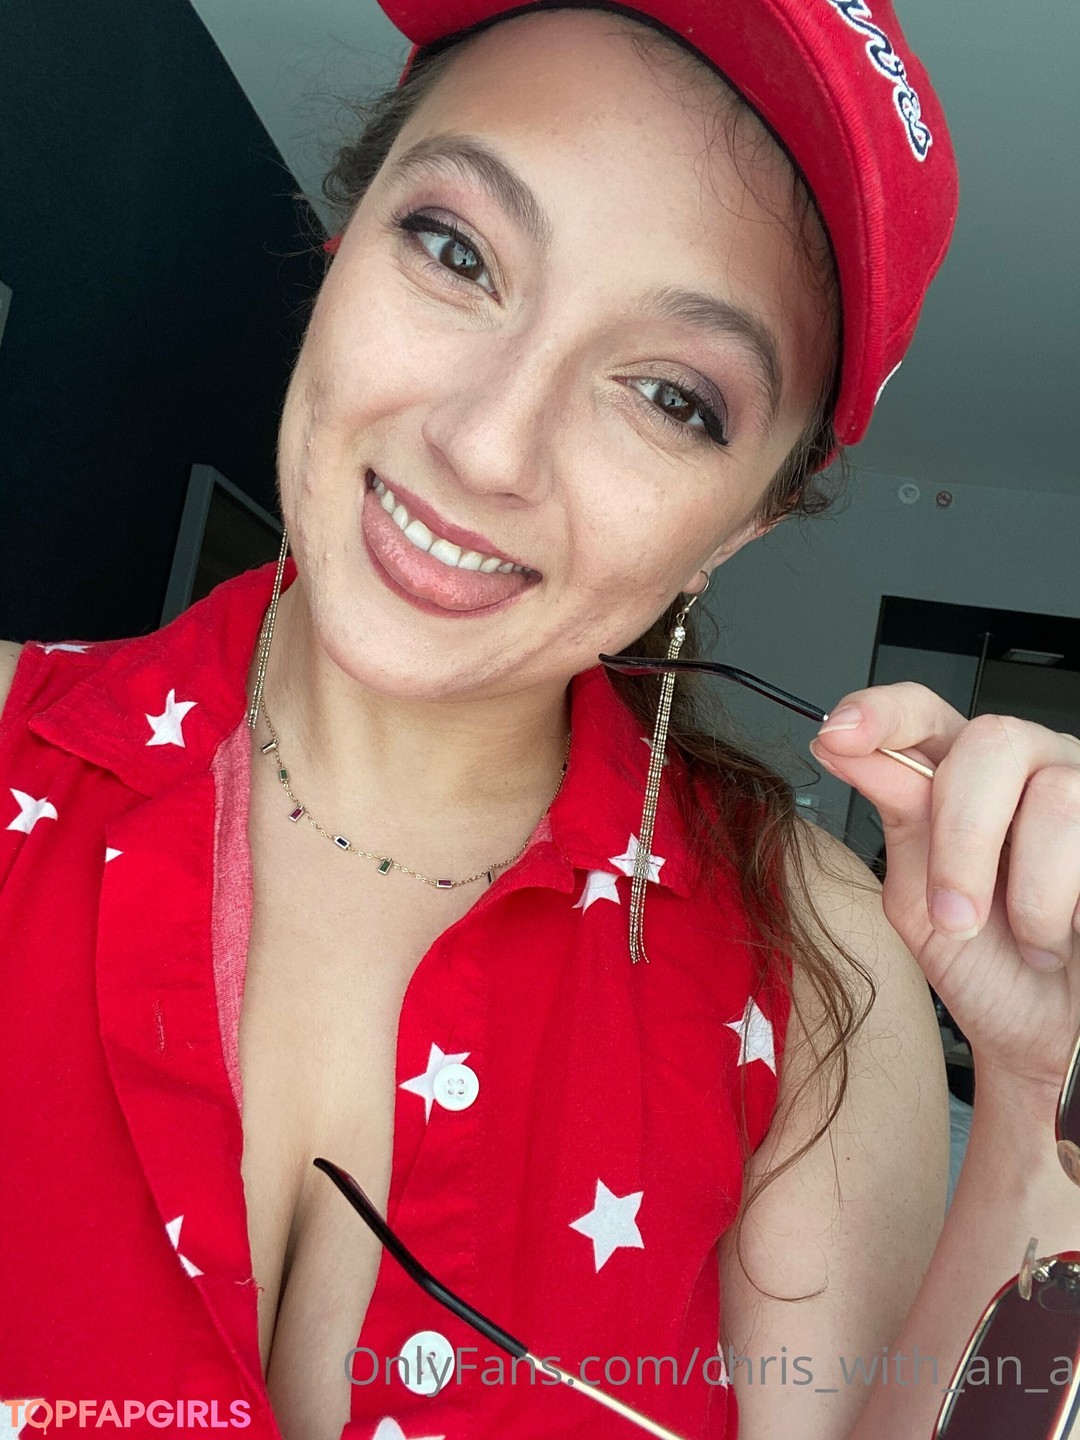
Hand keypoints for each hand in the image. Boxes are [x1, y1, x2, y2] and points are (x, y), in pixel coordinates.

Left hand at [808, 684, 1079, 1099]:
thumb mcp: (918, 899)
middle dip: (965, 836)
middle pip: (992, 741)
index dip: (881, 712)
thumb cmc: (984, 965)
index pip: (921, 712)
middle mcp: (1024, 766)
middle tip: (954, 914)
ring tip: (1028, 941)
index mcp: (960, 773)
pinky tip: (1067, 932)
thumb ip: (894, 819)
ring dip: (1028, 891)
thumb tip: (840, 746)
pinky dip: (1066, 904)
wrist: (1050, 1033)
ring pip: (1055, 796)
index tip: (837, 735)